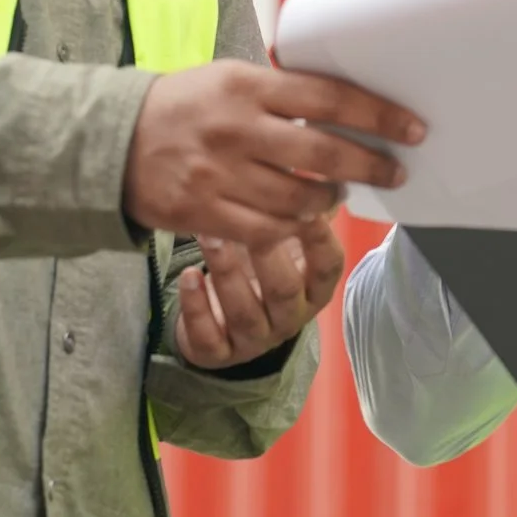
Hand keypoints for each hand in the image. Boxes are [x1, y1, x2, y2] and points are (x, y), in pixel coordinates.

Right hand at [125, 61, 425, 248]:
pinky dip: (292, 226)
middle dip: (370, 165)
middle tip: (395, 171)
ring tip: (338, 195)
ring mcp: (218, 174)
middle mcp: (236, 129)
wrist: (109, 141)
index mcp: (247, 86)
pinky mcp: (202, 211)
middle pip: (323, 154)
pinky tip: (302, 218)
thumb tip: (345, 104)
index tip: (411, 127)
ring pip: (298, 198)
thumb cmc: (184, 104)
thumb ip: (280, 91)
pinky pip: (265, 229)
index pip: (329, 98)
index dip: (377, 115)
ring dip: (329, 201)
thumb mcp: (228, 78)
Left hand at [172, 219, 345, 369]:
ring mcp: (255, 339)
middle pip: (285, 289)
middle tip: (247, 218)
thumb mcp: (286, 245)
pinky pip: (209, 337)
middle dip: (267, 253)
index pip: (328, 266)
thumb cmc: (260, 271)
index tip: (306, 206)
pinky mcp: (219, 353)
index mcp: (315, 290)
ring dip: (227, 273)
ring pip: (245, 312)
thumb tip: (314, 163)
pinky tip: (188, 276)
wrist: (226, 326)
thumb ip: (299, 212)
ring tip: (209, 237)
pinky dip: (196, 307)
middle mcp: (290, 317)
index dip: (320, 239)